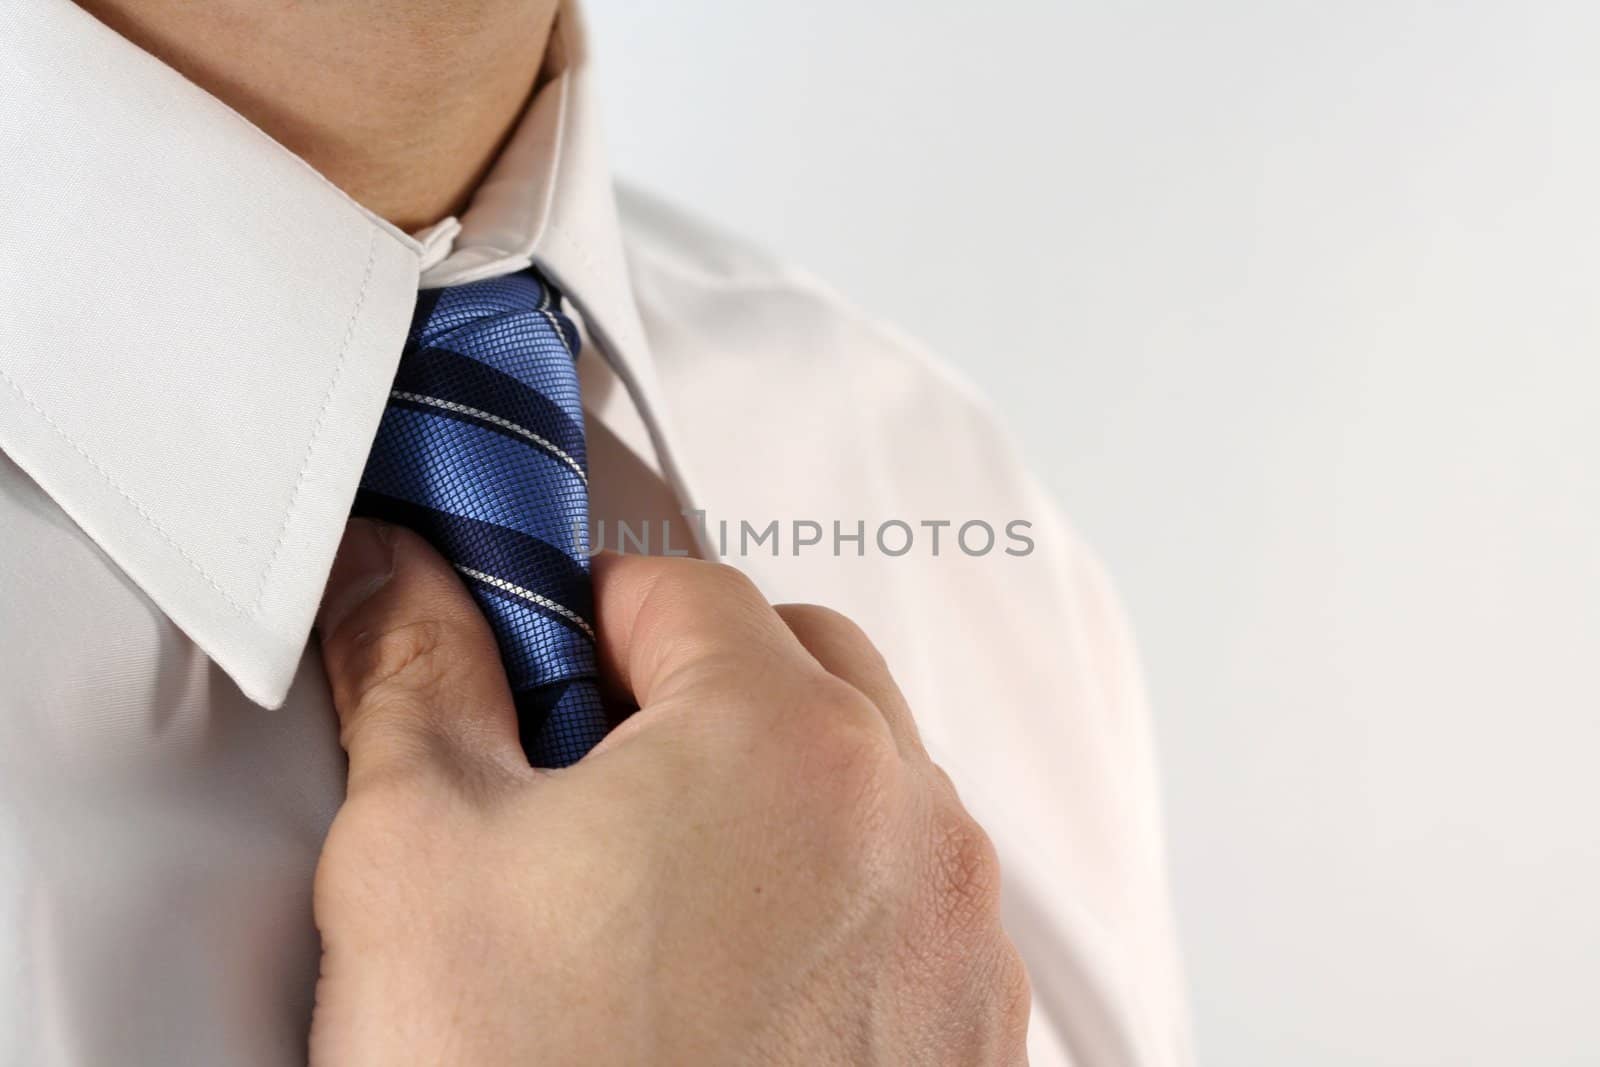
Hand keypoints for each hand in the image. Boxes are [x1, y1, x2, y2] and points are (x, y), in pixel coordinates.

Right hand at [308, 519, 1030, 1064]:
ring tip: (648, 897)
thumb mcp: (419, 855)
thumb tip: (401, 584)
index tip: (533, 677)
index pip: (680, 586)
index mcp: (785, 738)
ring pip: (862, 777)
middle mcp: (906, 819)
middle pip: (794, 662)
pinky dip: (828, 895)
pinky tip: (724, 980)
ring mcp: (953, 932)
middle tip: (582, 780)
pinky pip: (904, 896)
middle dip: (688, 689)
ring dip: (767, 790)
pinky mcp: (967, 1029)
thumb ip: (414, 677)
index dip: (580, 623)